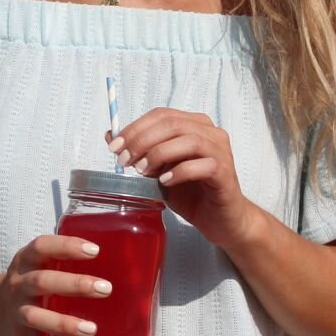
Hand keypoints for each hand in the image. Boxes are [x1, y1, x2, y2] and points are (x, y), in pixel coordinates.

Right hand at [0, 234, 107, 335]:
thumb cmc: (32, 282)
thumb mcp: (39, 263)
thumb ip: (68, 261)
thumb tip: (126, 269)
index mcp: (26, 261)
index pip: (42, 247)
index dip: (66, 246)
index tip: (95, 250)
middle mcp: (19, 284)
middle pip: (42, 281)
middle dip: (74, 284)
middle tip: (106, 289)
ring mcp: (17, 312)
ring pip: (36, 317)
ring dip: (64, 323)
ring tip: (92, 329)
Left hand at [110, 108, 261, 249]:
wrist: (221, 219)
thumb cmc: (191, 192)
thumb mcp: (159, 170)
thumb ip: (141, 152)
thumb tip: (110, 136)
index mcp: (194, 125)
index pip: (161, 115)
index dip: (135, 128)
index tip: (114, 146)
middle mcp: (210, 132)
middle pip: (172, 124)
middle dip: (142, 140)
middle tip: (124, 160)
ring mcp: (221, 151)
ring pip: (188, 140)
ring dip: (159, 153)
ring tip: (143, 171)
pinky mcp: (225, 172)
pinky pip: (202, 165)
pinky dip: (179, 171)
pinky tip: (165, 182)